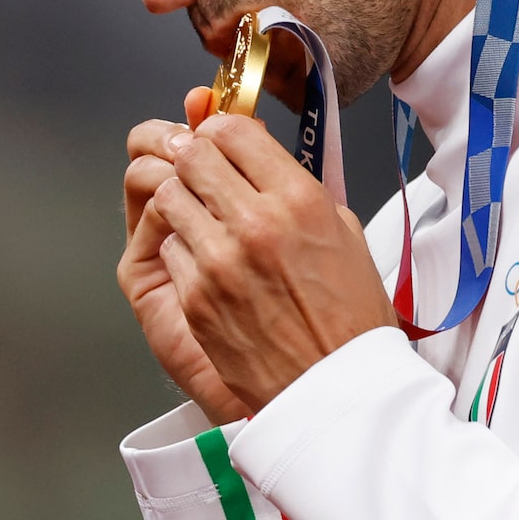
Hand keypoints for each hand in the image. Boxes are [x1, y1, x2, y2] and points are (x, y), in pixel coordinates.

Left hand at [136, 110, 396, 409]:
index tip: (222, 141)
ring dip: (183, 202)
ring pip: (170, 197)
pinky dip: (182, 249)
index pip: (234, 131)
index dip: (221, 130)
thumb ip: (299, 188)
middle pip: (193, 156)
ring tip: (204, 221)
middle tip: (205, 175)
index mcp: (299, 200)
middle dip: (195, 159)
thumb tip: (261, 156)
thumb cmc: (349, 316)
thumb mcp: (345, 233)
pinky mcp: (195, 298)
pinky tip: (207, 266)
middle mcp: (256, 223)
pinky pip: (169, 248)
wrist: (335, 389)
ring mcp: (219, 261)